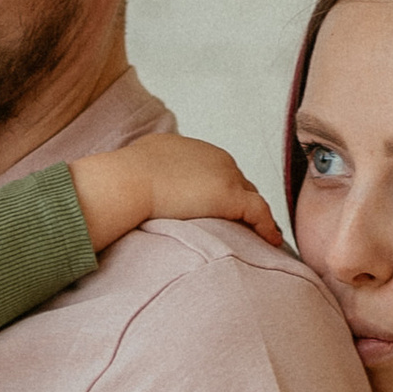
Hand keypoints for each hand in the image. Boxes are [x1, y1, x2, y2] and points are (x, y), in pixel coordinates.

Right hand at [70, 133, 282, 255]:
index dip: (218, 191)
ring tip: (262, 235)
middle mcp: (211, 156)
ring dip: (256, 216)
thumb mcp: (130, 173)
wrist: (127, 182)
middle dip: (241, 201)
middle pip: (236, 181)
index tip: (221, 210)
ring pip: (250, 197)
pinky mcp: (231, 195)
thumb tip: (126, 195)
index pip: (214, 170)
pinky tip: (272, 242)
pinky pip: (259, 213)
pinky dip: (267, 227)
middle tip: (247, 225)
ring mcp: (224, 173)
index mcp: (188, 149)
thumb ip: (139, 181)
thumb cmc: (120, 182)